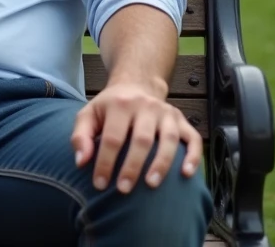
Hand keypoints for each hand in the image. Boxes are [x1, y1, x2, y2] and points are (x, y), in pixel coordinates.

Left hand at [71, 81, 202, 193]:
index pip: (113, 138)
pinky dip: (193, 156)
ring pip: (169, 140)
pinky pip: (193, 138)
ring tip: (151, 185)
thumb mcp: (89, 114)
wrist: (136, 84)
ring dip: (162, 164)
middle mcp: (145, 106)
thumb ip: (81, 136)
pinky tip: (187, 174)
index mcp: (120, 104)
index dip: (106, 162)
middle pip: (142, 139)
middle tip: (124, 189)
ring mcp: (166, 113)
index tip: (100, 184)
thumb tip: (81, 162)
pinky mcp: (182, 120)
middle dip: (132, 166)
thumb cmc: (109, 107)